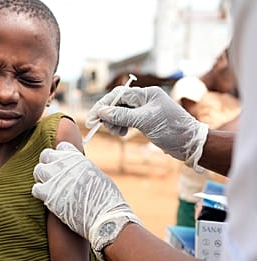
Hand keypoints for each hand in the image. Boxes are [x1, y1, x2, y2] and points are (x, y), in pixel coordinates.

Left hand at [32, 142, 140, 260]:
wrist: (104, 217)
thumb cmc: (106, 199)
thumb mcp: (97, 174)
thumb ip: (83, 168)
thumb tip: (77, 169)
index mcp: (79, 158)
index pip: (61, 147)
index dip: (60, 156)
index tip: (62, 164)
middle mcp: (65, 164)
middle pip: (46, 155)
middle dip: (47, 163)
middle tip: (51, 175)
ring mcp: (56, 178)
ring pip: (38, 170)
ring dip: (42, 178)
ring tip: (49, 186)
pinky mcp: (49, 194)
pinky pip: (36, 188)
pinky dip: (40, 192)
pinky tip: (47, 197)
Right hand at [86, 86, 208, 169]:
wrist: (190, 143)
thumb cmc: (171, 129)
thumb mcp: (144, 121)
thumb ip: (122, 115)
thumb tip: (102, 112)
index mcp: (147, 94)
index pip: (118, 95)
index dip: (103, 106)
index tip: (93, 118)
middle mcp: (145, 99)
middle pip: (118, 103)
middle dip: (108, 115)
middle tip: (103, 127)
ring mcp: (145, 110)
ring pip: (121, 112)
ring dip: (114, 122)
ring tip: (116, 132)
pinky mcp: (146, 120)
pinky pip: (127, 120)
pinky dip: (121, 126)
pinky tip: (122, 133)